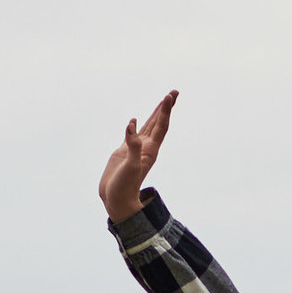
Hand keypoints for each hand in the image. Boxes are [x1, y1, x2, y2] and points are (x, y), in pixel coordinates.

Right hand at [100, 89, 176, 222]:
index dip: (165, 111)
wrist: (117, 200)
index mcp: (150, 150)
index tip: (169, 96)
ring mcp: (136, 149)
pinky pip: (134, 134)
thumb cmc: (124, 186)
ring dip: (156, 113)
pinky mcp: (125, 152)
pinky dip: (136, 125)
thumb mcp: (130, 166)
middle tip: (174, 92)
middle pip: (159, 123)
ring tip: (163, 101)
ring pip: (149, 126)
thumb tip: (132, 125)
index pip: (161, 126)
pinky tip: (135, 121)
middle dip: (166, 107)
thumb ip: (133, 146)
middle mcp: (146, 148)